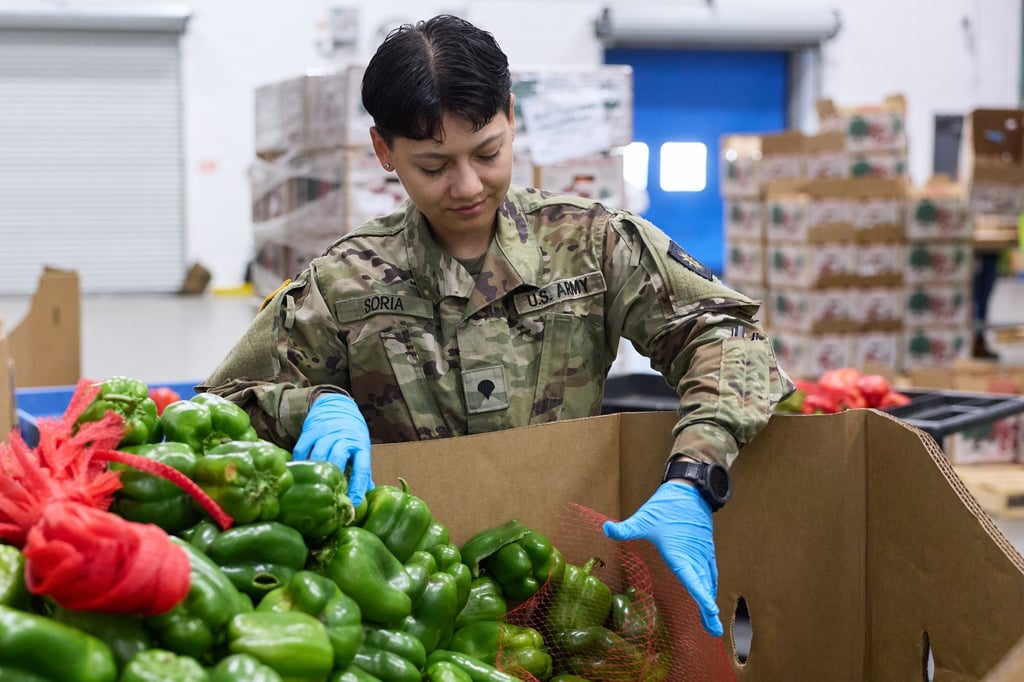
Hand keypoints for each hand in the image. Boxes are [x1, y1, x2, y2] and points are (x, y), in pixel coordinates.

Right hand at [293, 394, 373, 506]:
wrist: (336, 407)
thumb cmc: (351, 436)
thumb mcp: (361, 451)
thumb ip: (362, 474)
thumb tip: (364, 502)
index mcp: (360, 445)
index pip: (362, 467)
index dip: (358, 486)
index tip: (353, 503)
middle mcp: (344, 437)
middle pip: (338, 456)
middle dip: (334, 476)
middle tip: (330, 496)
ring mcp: (325, 433)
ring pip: (319, 454)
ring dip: (316, 471)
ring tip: (312, 489)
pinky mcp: (309, 431)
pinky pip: (302, 450)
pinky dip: (300, 463)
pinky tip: (299, 475)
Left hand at [603, 482, 721, 636]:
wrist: (690, 490)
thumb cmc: (667, 505)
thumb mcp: (644, 518)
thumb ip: (626, 528)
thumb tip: (605, 528)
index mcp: (682, 552)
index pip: (693, 578)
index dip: (702, 595)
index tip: (711, 611)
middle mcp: (695, 556)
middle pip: (704, 586)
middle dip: (709, 609)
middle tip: (714, 631)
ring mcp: (702, 553)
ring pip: (709, 581)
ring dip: (711, 601)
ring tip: (713, 623)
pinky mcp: (705, 550)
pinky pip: (710, 572)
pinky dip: (710, 587)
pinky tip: (708, 595)